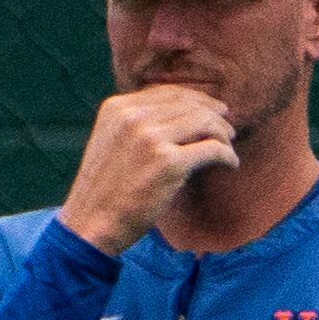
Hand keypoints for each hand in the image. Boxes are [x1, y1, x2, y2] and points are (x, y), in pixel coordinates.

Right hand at [60, 85, 240, 253]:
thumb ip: (136, 123)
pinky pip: (213, 149)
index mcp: (116, 109)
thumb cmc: (104, 191)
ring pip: (206, 122)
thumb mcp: (110, 143)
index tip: (214, 112)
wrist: (89, 226)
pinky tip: (229, 164)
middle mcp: (132, 118)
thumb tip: (185, 112)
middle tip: (228, 132)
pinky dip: (227, 156)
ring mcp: (150, 138)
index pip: (169, 93)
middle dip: (215, 117)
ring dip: (223, 135)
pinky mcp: (168, 162)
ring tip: (227, 148)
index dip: (198, 100)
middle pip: (191, 105)